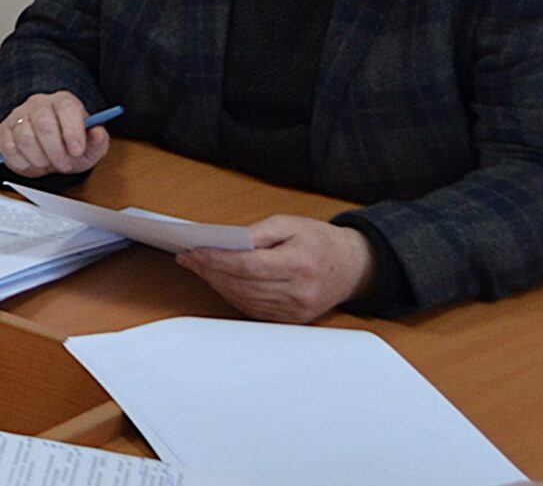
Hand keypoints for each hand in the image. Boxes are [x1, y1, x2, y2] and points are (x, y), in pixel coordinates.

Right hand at [0, 91, 107, 175]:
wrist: (47, 151)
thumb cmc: (69, 146)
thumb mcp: (90, 147)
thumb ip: (98, 140)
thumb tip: (98, 132)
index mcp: (63, 102)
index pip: (66, 108)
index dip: (72, 131)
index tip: (77, 151)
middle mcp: (39, 104)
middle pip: (44, 124)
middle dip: (55, 151)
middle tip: (64, 165)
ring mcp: (19, 116)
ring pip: (25, 137)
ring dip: (39, 158)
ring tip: (47, 164)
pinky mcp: (4, 130)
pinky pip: (8, 147)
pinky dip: (22, 162)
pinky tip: (32, 163)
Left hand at [175, 215, 375, 322]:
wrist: (355, 267)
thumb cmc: (322, 242)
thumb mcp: (292, 223)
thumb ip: (259, 232)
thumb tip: (227, 242)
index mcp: (300, 264)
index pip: (248, 266)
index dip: (216, 260)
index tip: (193, 252)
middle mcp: (299, 292)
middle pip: (242, 285)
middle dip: (210, 271)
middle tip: (188, 258)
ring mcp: (295, 310)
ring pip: (244, 299)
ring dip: (217, 284)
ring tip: (198, 267)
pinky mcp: (291, 319)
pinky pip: (253, 309)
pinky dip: (232, 294)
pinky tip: (219, 280)